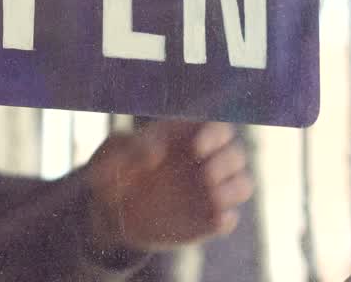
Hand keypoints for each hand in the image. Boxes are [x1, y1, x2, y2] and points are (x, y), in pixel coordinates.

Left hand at [83, 120, 253, 251]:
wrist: (107, 213)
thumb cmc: (111, 172)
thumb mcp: (110, 155)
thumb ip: (129, 148)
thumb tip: (155, 154)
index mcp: (184, 138)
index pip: (219, 128)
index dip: (215, 134)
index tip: (197, 147)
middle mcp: (202, 162)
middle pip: (237, 154)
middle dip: (227, 162)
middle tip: (205, 175)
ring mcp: (206, 192)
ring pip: (243, 185)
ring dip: (234, 189)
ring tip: (212, 196)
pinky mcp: (204, 221)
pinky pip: (228, 219)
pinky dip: (225, 220)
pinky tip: (212, 220)